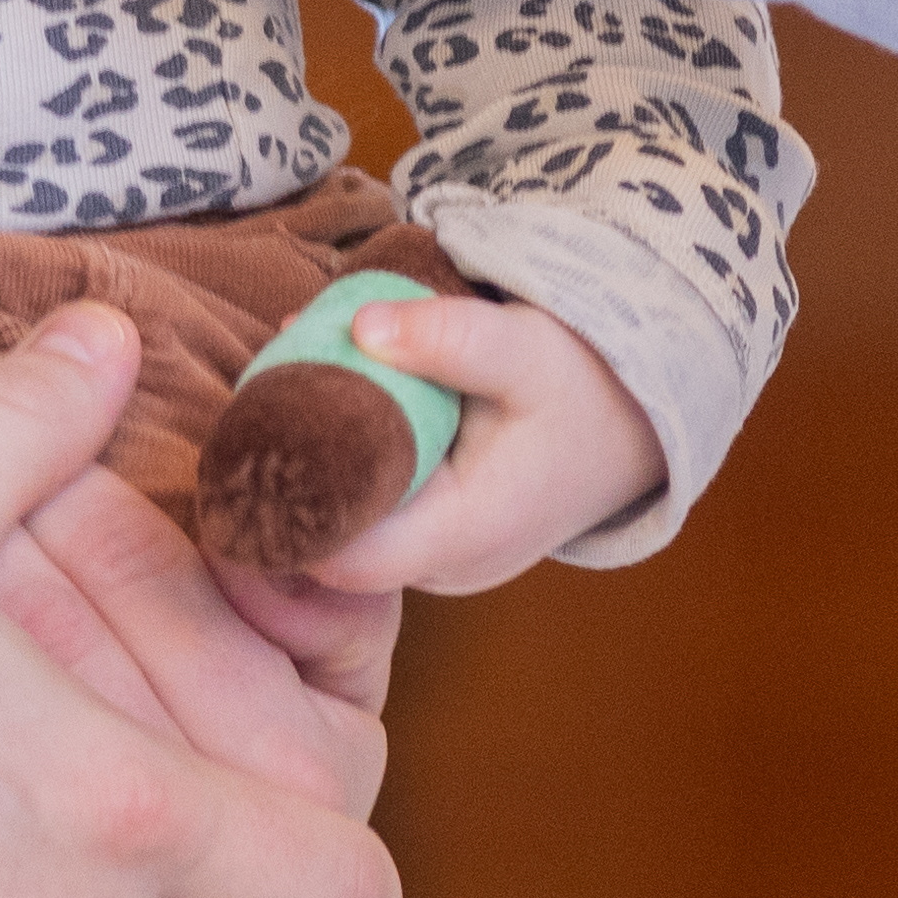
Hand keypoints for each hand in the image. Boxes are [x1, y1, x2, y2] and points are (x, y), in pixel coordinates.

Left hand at [290, 290, 660, 628]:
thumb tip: (359, 327)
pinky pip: (377, 519)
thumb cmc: (587, 388)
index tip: (256, 436)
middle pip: (334, 542)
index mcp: (462, 535)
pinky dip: (354, 471)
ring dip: (322, 468)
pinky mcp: (441, 548)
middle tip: (265, 391)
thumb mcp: (527, 347)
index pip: (337, 554)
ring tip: (296, 387)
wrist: (641, 424)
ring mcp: (442, 566)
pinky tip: (338, 408)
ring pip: (353, 530)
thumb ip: (446, 338)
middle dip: (295, 474)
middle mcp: (446, 570)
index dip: (286, 507)